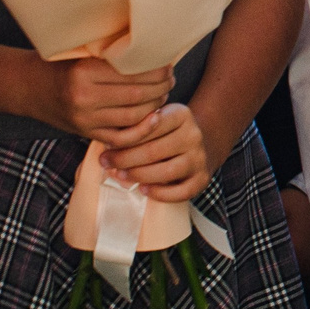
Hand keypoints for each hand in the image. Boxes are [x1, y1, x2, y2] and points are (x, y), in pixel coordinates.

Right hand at [23, 56, 172, 138]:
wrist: (27, 86)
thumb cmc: (58, 63)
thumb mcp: (81, 52)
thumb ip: (110, 53)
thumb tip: (151, 48)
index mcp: (85, 72)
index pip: (132, 72)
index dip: (156, 70)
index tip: (167, 64)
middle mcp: (84, 97)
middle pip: (137, 95)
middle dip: (161, 87)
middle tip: (171, 79)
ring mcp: (85, 119)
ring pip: (133, 116)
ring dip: (155, 106)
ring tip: (163, 94)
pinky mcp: (85, 133)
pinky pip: (121, 137)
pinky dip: (141, 130)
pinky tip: (152, 118)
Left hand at [98, 102, 212, 202]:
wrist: (193, 146)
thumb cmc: (162, 133)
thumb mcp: (152, 119)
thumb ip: (135, 125)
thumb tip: (108, 141)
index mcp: (182, 114)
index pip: (151, 126)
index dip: (126, 139)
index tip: (106, 147)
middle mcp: (194, 134)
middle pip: (155, 151)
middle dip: (125, 159)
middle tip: (106, 163)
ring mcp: (200, 157)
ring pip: (167, 172)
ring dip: (139, 176)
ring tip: (120, 176)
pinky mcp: (203, 178)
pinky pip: (181, 192)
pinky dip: (160, 193)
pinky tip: (143, 189)